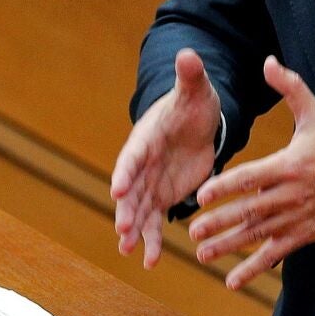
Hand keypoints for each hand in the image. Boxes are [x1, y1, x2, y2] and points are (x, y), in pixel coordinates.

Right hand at [111, 48, 221, 268]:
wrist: (196, 122)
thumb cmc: (194, 103)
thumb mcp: (196, 90)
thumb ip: (190, 75)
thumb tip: (189, 53)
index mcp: (147, 138)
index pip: (133, 155)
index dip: (126, 171)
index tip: (118, 188)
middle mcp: (142, 164)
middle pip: (131, 189)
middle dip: (126, 209)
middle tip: (122, 228)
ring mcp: (150, 183)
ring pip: (138, 211)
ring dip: (133, 231)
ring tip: (129, 251)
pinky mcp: (162, 197)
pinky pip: (154, 222)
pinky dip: (151, 241)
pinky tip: (149, 262)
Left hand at [189, 55, 314, 289]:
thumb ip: (290, 87)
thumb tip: (268, 61)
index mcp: (288, 166)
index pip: (251, 178)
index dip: (225, 187)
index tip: (201, 196)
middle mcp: (289, 196)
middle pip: (250, 211)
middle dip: (220, 222)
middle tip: (193, 230)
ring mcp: (296, 219)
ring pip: (258, 235)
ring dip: (229, 247)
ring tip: (203, 254)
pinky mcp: (302, 236)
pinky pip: (275, 255)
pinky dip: (253, 269)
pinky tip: (232, 281)